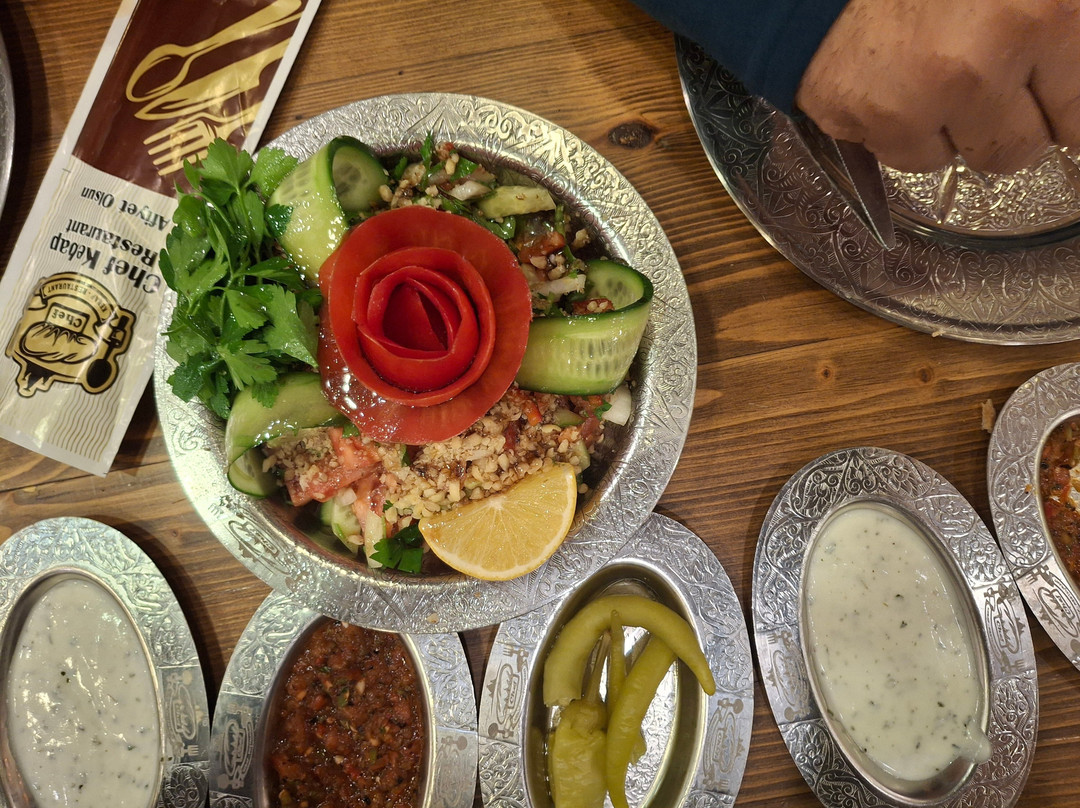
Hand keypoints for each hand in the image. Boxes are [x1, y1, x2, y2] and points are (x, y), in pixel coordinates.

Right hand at [795, 0, 1079, 173]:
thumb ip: (1053, 30)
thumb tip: (1068, 99)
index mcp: (1045, 15)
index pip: (1079, 115)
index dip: (1059, 108)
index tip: (1043, 102)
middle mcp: (983, 65)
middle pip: (1022, 148)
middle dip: (1006, 122)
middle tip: (981, 80)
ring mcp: (920, 100)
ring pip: (960, 160)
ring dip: (949, 130)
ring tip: (929, 76)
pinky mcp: (870, 119)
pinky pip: (905, 157)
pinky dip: (899, 131)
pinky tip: (892, 84)